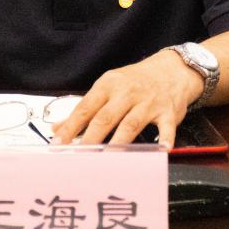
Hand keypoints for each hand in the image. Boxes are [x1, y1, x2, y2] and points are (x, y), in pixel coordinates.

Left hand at [49, 49, 202, 148]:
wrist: (172, 69)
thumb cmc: (135, 81)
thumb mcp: (107, 87)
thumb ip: (84, 109)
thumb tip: (57, 128)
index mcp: (108, 85)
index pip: (85, 108)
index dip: (71, 126)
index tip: (58, 143)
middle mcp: (127, 93)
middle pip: (105, 118)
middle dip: (90, 138)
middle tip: (79, 156)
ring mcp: (148, 103)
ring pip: (130, 124)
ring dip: (119, 143)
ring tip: (108, 160)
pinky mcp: (168, 112)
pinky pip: (166, 127)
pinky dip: (164, 139)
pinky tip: (160, 151)